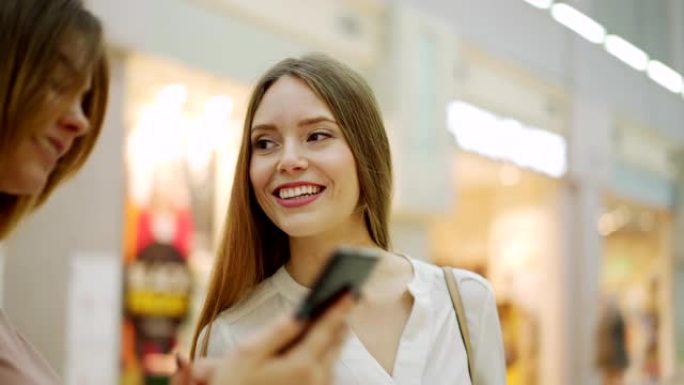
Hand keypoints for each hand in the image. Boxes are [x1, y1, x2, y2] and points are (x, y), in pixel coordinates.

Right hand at [172, 293, 353, 384]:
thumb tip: (300, 312)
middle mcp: (316, 380)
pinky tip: (323, 341)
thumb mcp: (249, 352)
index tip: (351, 291)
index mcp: (301, 366)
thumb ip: (278, 331)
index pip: (326, 330)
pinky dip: (327, 352)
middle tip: (348, 298)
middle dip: (340, 320)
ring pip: (333, 357)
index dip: (339, 308)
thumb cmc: (236, 382)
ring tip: (338, 316)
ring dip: (335, 337)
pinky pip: (327, 370)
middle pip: (335, 343)